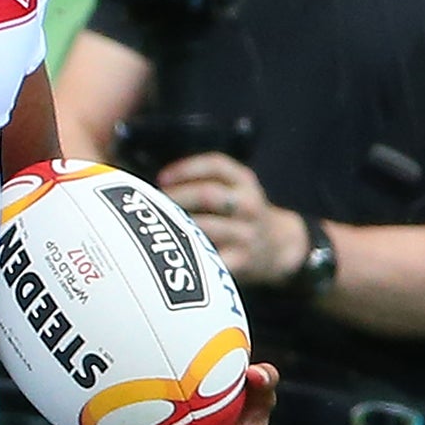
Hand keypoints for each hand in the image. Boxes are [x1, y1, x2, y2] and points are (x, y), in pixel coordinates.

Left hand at [156, 153, 306, 285]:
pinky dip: (190, 253)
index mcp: (244, 180)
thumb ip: (201, 181)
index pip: (216, 165)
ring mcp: (247, 233)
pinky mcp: (243, 260)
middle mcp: (249, 204)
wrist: (276, 246)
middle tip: (152, 205)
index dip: (185, 169)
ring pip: (206, 226)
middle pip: (208, 194)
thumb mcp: (232, 188)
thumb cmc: (237, 214)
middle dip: (176, 198)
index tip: (161, 178)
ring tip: (155, 227)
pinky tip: (173, 253)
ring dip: (176, 225)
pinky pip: (211, 257)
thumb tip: (149, 186)